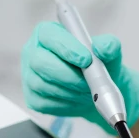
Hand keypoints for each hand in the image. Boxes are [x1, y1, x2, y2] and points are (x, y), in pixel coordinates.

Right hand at [21, 22, 138, 133]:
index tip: (86, 60)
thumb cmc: (97, 65)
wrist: (95, 89)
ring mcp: (29, 76)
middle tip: (88, 83)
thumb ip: (109, 46)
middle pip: (40, 62)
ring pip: (43, 85)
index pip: (49, 36)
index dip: (66, 48)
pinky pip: (45, 103)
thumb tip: (102, 48)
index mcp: (47, 33)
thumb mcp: (109, 52)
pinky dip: (66, 104)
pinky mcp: (32, 98)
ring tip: (87, 92)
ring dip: (70, 91)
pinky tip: (77, 99)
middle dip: (68, 75)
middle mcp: (33, 52)